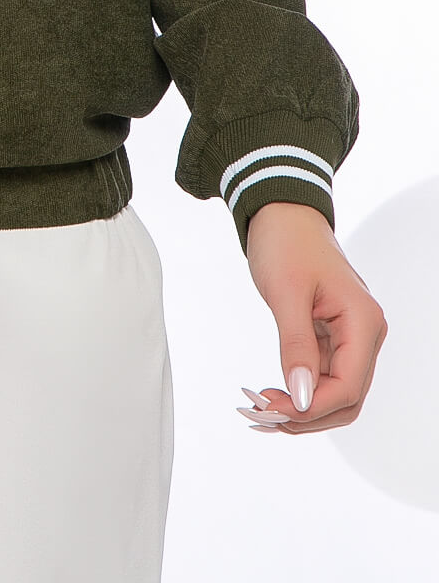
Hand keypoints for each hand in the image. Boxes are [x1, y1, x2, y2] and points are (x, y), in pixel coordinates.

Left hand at [237, 201, 388, 433]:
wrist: (283, 212)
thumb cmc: (286, 241)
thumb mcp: (286, 293)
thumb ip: (296, 346)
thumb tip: (300, 397)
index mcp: (363, 321)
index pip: (346, 386)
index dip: (311, 407)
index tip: (272, 408)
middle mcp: (365, 334)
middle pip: (346, 399)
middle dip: (306, 415)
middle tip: (262, 414)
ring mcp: (352, 337)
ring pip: (335, 394)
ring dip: (302, 409)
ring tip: (263, 410)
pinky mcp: (334, 338)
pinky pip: (323, 377)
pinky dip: (300, 392)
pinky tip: (272, 396)